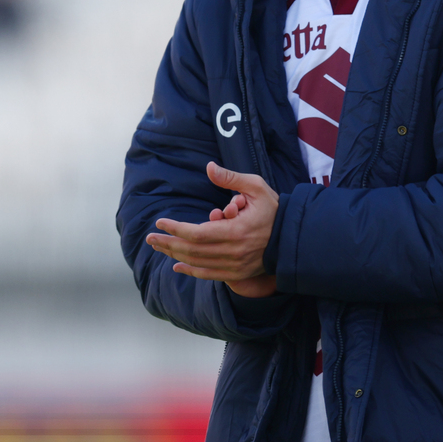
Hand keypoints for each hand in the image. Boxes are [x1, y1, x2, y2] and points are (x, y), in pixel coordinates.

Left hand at [146, 162, 278, 296]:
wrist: (292, 238)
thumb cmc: (273, 209)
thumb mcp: (256, 187)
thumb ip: (231, 178)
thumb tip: (209, 167)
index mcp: (237, 230)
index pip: (197, 233)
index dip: (176, 228)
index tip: (160, 222)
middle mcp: (234, 251)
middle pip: (192, 250)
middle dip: (168, 243)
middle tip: (150, 237)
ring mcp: (235, 265)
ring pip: (198, 263)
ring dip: (175, 255)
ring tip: (159, 247)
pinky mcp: (237, 273)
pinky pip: (209, 275)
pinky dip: (190, 271)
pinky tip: (176, 265)